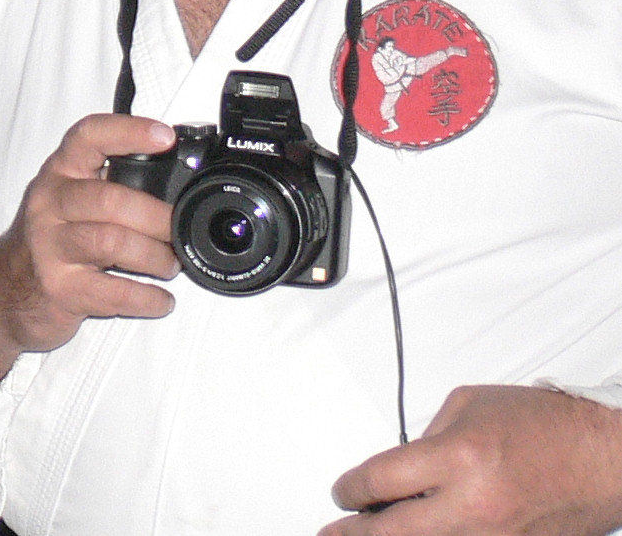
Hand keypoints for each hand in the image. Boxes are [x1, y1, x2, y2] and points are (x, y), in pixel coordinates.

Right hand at [0, 113, 178, 426]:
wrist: (2, 291)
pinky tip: (161, 299)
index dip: (128, 131)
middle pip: (110, 200)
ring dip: (154, 256)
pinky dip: (147, 297)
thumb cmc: (51, 237)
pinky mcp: (59, 290)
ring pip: (113, 243)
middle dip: (156, 217)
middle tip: (178, 229)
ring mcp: (50, 248)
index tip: (165, 137)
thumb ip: (109, 182)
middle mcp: (50, 204)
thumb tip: (177, 178)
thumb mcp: (70, 197)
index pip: (89, 137)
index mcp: (60, 172)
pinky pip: (113, 292)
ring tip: (170, 264)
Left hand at [319, 384, 621, 534]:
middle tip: (332, 534)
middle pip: (392, 532)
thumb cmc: (545, 426)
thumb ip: (430, 435)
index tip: (342, 491)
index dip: (351, 489)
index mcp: (459, 455)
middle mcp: (471, 505)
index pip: (383, 480)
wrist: (602, 461)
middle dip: (354, 535)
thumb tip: (402, 465)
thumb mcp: (472, 405)